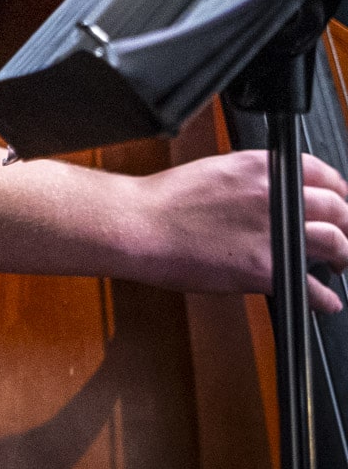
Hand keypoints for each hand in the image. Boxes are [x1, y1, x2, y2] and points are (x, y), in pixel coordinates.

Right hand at [128, 149, 347, 312]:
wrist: (141, 225)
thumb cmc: (165, 201)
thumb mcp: (216, 172)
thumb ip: (251, 180)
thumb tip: (271, 194)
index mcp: (259, 167)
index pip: (321, 173)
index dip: (338, 190)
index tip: (339, 200)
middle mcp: (272, 195)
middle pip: (336, 208)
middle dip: (347, 223)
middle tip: (345, 234)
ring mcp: (272, 233)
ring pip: (335, 241)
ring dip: (343, 255)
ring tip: (340, 264)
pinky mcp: (264, 268)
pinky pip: (311, 286)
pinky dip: (324, 298)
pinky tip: (325, 301)